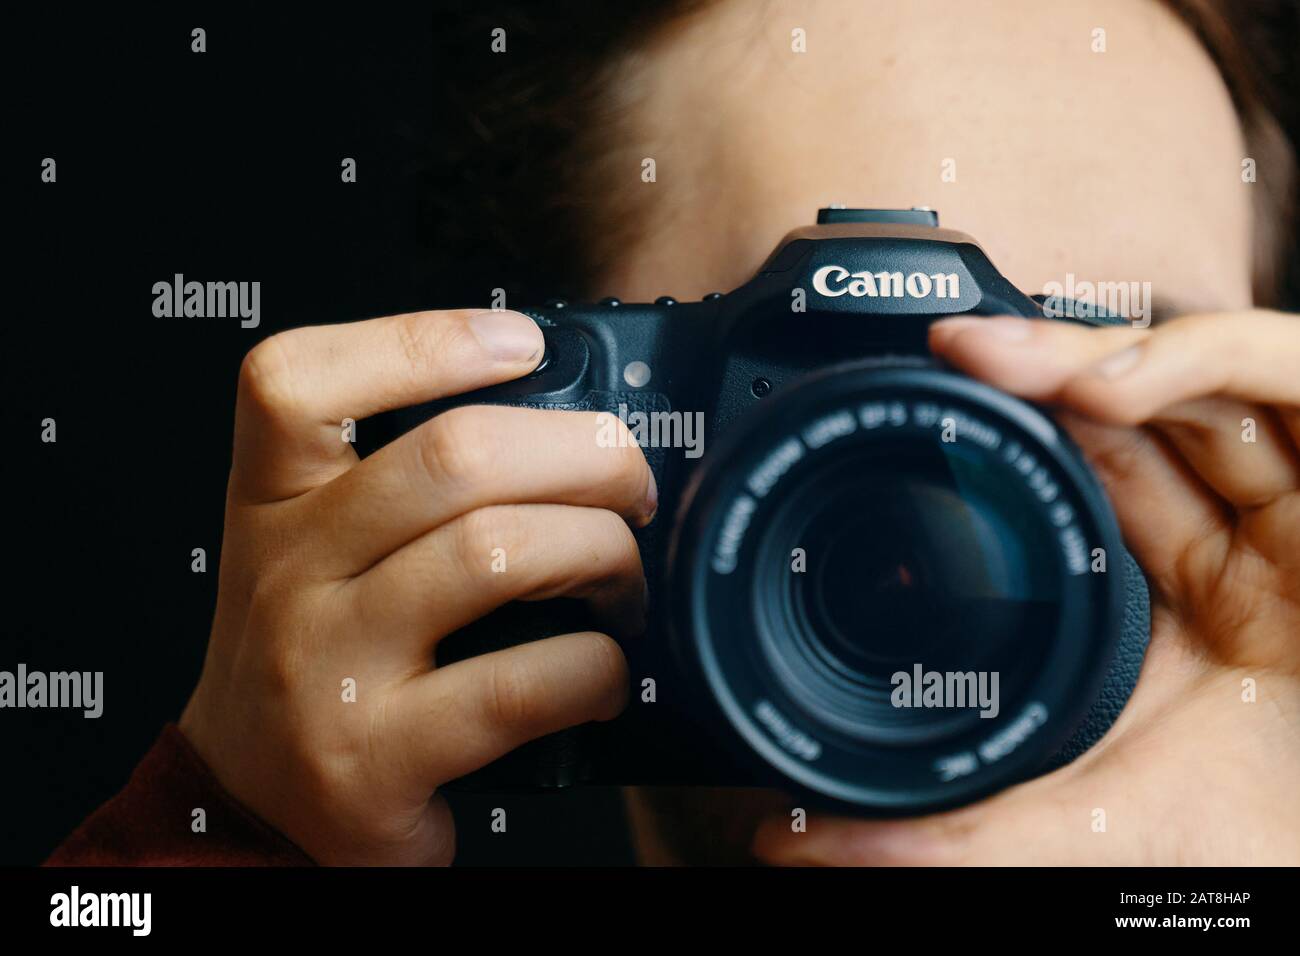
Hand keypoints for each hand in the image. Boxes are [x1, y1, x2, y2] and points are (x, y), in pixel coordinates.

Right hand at [180, 308, 655, 864]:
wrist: (251, 796)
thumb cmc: (320, 648)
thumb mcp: (323, 544)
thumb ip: (407, 483)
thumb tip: (571, 430)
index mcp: (273, 500)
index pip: (299, 381)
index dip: (424, 339)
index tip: (526, 344)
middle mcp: (287, 572)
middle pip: (452, 456)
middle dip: (585, 454)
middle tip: (631, 485)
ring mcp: (324, 668)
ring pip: (497, 554)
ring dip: (602, 553)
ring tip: (624, 579)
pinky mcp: (372, 761)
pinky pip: (520, 686)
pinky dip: (596, 668)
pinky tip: (604, 672)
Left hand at [754, 309, 1299, 864]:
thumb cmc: (1251, 837)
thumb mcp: (1091, 821)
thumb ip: (963, 825)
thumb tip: (800, 845)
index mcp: (1160, 592)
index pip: (1073, 477)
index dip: (996, 432)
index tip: (901, 411)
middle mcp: (1223, 534)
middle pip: (1122, 413)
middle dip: (1031, 369)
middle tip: (943, 350)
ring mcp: (1287, 506)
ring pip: (1186, 375)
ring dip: (1089, 351)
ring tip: (993, 355)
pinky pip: (1286, 374)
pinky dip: (1197, 361)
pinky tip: (1109, 385)